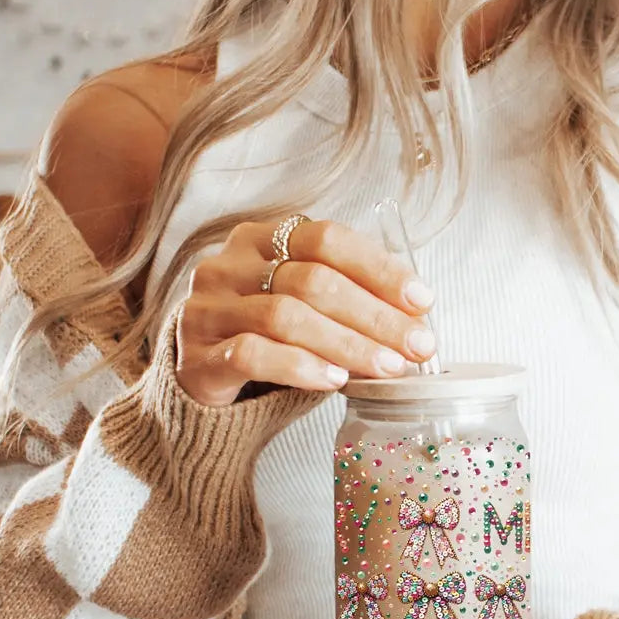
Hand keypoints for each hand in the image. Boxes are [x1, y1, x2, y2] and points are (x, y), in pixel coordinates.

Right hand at [173, 217, 437, 406]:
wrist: (200, 380)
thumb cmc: (267, 337)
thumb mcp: (306, 306)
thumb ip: (350, 301)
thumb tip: (416, 319)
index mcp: (262, 239)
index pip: (327, 238)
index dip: (379, 268)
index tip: (422, 300)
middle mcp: (229, 265)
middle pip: (312, 280)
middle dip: (375, 315)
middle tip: (417, 345)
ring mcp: (208, 308)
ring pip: (286, 317)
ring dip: (347, 344)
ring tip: (387, 367)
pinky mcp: (196, 356)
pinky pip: (252, 354)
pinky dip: (301, 366)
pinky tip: (335, 379)